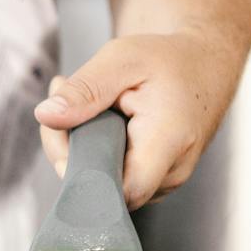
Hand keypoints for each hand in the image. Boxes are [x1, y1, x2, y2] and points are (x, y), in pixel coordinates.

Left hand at [32, 31, 242, 208]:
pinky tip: (97, 121)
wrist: (205, 66)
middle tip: (65, 101)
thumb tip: (46, 115)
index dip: (81, 175)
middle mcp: (172, 171)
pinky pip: (114, 178)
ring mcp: (165, 181)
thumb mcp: (123, 58)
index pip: (121, 192)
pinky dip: (95, 152)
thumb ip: (85, 89)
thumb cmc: (169, 61)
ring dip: (80, 149)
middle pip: (104, 188)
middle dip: (70, 150)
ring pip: (105, 185)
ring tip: (86, 105)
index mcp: (169, 141)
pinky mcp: (154, 181)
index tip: (64, 134)